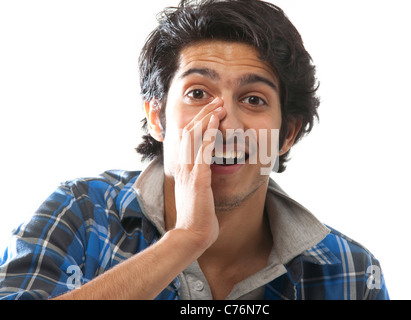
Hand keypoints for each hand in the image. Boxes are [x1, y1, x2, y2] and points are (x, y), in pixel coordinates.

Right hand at [173, 98, 225, 248]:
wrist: (191, 234)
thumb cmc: (197, 217)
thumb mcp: (195, 192)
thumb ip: (199, 179)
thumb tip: (207, 173)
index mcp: (182, 169)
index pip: (187, 138)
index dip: (197, 122)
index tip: (209, 111)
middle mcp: (182, 167)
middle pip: (190, 132)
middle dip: (203, 114)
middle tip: (216, 101)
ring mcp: (189, 172)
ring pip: (195, 137)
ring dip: (207, 118)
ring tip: (218, 105)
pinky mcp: (197, 179)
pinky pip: (203, 152)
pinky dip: (208, 135)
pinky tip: (215, 123)